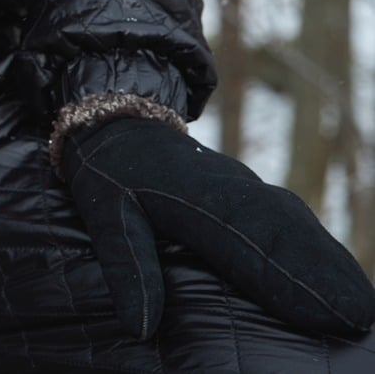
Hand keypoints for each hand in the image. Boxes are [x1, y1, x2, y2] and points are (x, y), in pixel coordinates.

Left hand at [61, 116, 374, 339]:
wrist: (120, 124)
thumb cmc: (110, 177)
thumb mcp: (104, 216)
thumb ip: (127, 266)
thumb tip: (141, 328)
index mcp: (194, 194)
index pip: (247, 237)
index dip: (288, 275)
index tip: (324, 309)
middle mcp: (232, 189)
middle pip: (287, 231)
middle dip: (325, 274)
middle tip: (360, 318)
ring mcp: (248, 190)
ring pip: (298, 226)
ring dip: (332, 265)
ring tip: (363, 310)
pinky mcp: (255, 196)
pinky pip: (295, 223)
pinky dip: (322, 252)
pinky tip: (344, 282)